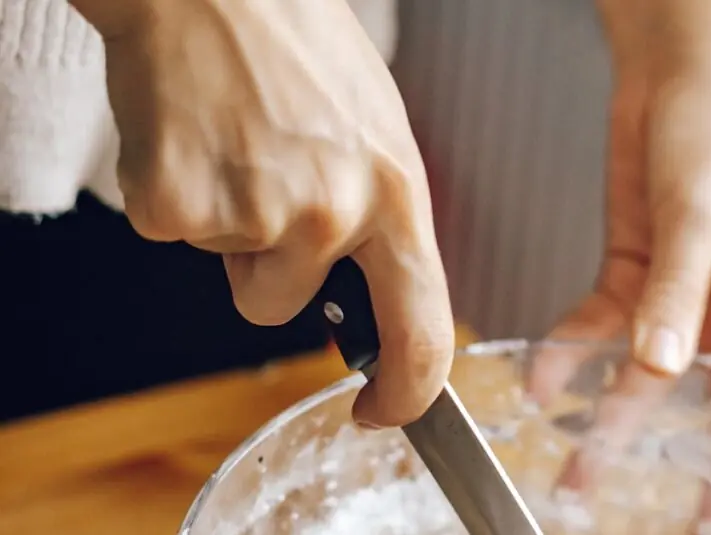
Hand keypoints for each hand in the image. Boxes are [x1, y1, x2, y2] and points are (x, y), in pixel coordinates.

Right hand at [71, 0, 453, 427]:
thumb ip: (380, 219)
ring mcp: (251, 213)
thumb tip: (371, 291)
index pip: (423, 329)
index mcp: (395, 196)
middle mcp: (330, 215)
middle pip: (285, 309)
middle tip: (267, 182)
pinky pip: (178, 237)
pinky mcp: (176, 204)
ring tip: (237, 150)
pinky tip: (196, 142)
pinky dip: (180, 200)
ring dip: (229, 230)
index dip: (407, 392)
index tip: (384, 410)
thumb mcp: (377, 135)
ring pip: (232, 276)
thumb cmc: (301, 51)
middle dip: (270, 271)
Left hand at [527, 1, 710, 531]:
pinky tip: (543, 384)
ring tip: (583, 478)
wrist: (671, 79)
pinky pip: (597, 332)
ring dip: (616, 429)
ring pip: (652, 385)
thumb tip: (660, 365)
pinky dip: (569, 358)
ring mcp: (680, 304)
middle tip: (695, 524)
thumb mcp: (704, 209)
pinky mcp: (631, 281)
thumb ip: (678, 290)